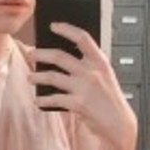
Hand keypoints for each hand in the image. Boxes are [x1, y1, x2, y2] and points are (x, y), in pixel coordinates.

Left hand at [28, 22, 135, 149]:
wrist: (118, 123)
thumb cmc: (109, 99)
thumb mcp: (104, 76)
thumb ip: (88, 65)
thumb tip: (60, 57)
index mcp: (100, 62)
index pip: (82, 38)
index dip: (67, 29)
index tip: (53, 25)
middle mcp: (92, 72)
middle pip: (59, 56)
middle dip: (40, 54)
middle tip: (30, 54)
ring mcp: (84, 88)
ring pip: (52, 76)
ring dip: (37, 76)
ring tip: (30, 77)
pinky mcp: (78, 104)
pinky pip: (54, 98)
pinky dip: (43, 99)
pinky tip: (37, 100)